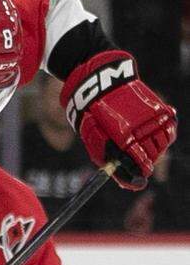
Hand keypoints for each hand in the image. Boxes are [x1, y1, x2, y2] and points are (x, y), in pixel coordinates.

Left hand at [60, 51, 176, 189]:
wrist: (102, 84)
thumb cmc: (94, 117)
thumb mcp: (95, 140)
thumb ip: (109, 159)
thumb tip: (125, 180)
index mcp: (121, 137)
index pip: (138, 161)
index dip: (140, 173)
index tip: (141, 179)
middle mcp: (140, 126)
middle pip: (153, 154)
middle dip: (149, 162)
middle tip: (144, 164)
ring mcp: (151, 116)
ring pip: (164, 142)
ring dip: (158, 150)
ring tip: (150, 151)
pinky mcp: (159, 107)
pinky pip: (170, 128)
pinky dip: (166, 136)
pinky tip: (157, 138)